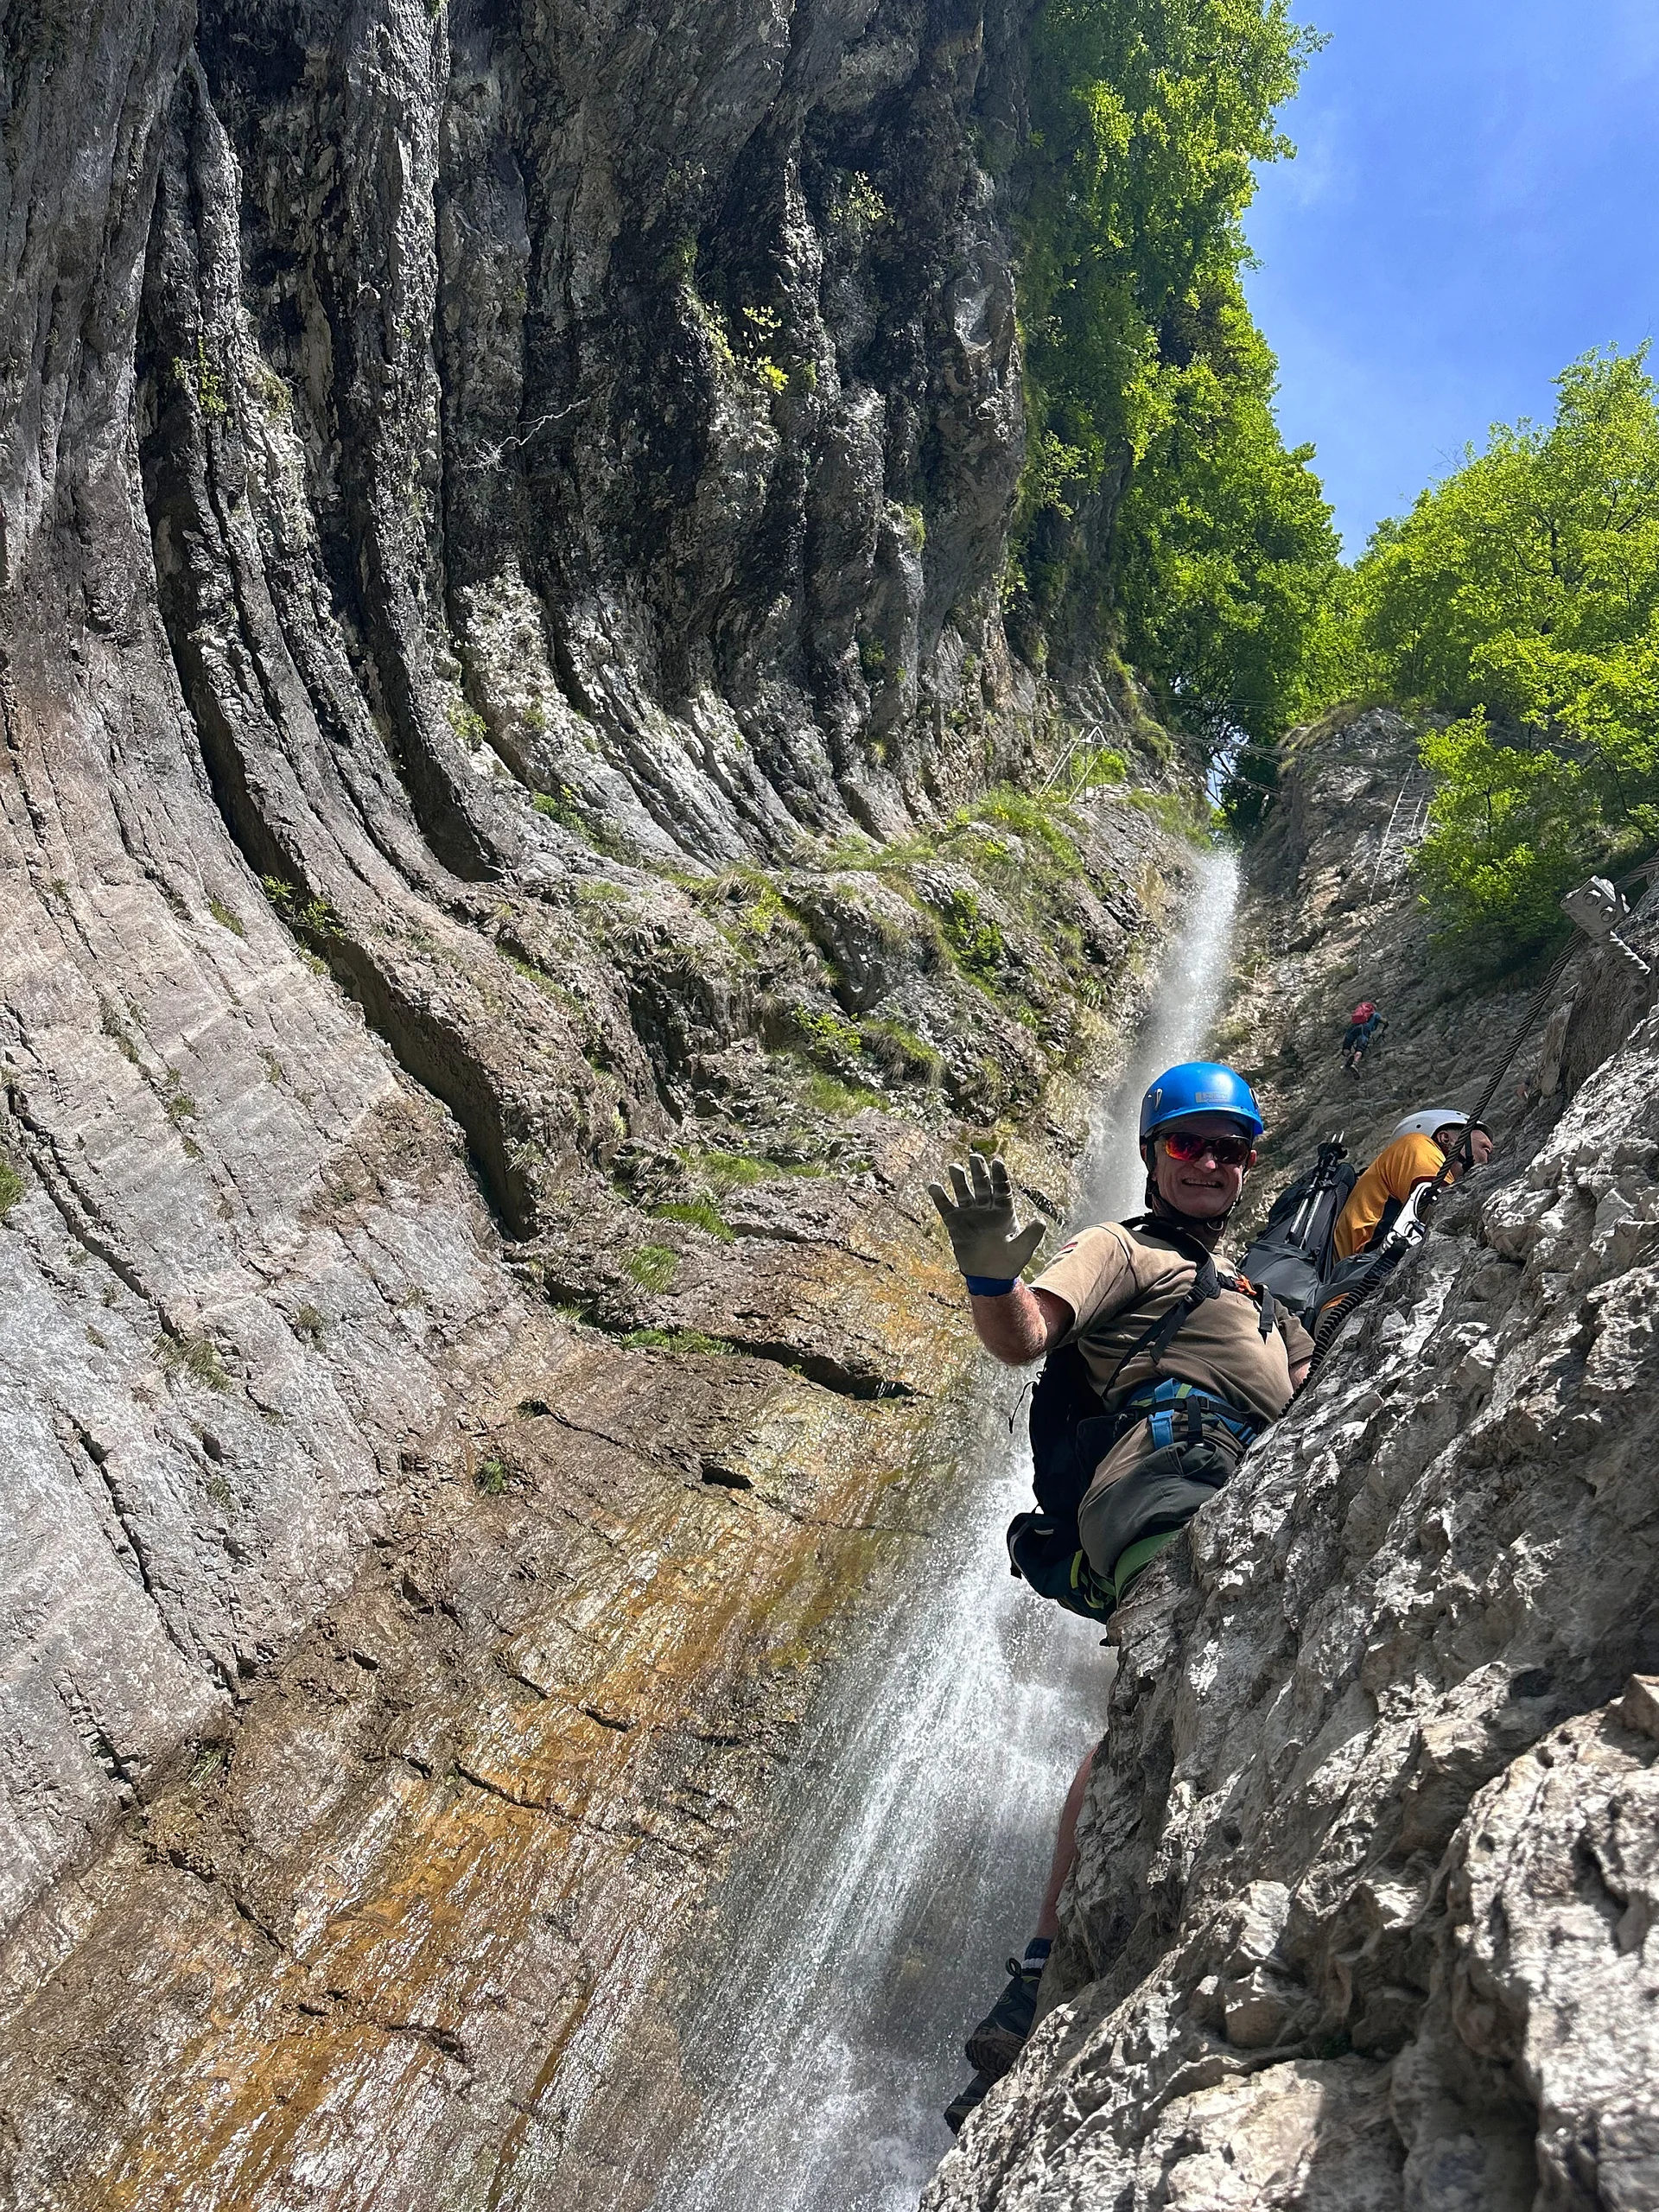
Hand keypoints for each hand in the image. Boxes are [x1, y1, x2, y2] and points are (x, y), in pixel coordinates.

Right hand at [926, 1153, 1044, 1281]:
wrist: (989, 1277)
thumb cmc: (1009, 1262)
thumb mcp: (1023, 1249)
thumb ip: (1031, 1235)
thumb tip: (1040, 1221)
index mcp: (1004, 1211)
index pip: (1001, 1188)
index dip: (999, 1175)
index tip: (997, 1161)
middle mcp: (986, 1209)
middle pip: (982, 1185)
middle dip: (978, 1171)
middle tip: (974, 1157)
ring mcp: (970, 1215)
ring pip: (964, 1193)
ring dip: (959, 1180)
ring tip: (954, 1167)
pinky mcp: (955, 1225)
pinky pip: (946, 1208)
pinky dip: (940, 1198)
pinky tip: (933, 1186)